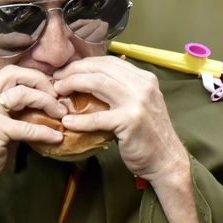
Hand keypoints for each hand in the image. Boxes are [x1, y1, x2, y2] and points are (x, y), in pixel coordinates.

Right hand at [0, 66, 65, 222]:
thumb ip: (11, 109)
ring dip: (46, 102)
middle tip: (57, 98)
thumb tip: (41, 103)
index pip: (9, 73)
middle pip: (15, 75)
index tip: (49, 90)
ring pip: (23, 94)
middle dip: (41, 83)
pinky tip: (56, 137)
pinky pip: (27, 127)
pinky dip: (45, 131)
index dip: (33, 77)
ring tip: (59, 113)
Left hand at [51, 57, 190, 190]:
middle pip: (100, 69)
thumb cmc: (148, 135)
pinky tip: (67, 121)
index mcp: (144, 78)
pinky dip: (80, 120)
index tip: (67, 71)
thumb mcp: (140, 104)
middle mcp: (142, 86)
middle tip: (56, 79)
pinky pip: (98, 117)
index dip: (84, 64)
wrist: (166, 160)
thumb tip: (92, 81)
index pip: (109, 62)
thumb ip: (122, 90)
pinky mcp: (130, 122)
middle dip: (74, 71)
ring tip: (58, 92)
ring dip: (73, 85)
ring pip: (98, 84)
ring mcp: (138, 102)